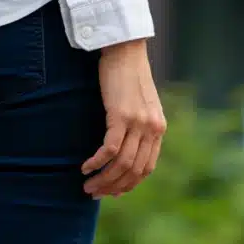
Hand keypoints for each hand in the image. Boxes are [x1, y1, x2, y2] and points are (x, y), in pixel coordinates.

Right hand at [81, 39, 166, 197]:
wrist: (126, 50)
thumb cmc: (128, 77)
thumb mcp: (140, 105)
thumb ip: (138, 127)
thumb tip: (125, 151)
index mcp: (159, 129)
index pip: (147, 168)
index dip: (129, 184)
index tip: (112, 192)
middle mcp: (153, 129)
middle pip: (134, 170)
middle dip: (113, 186)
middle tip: (94, 192)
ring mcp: (139, 123)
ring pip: (122, 164)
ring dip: (103, 179)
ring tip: (87, 185)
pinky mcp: (122, 115)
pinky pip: (110, 149)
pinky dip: (97, 162)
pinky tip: (85, 167)